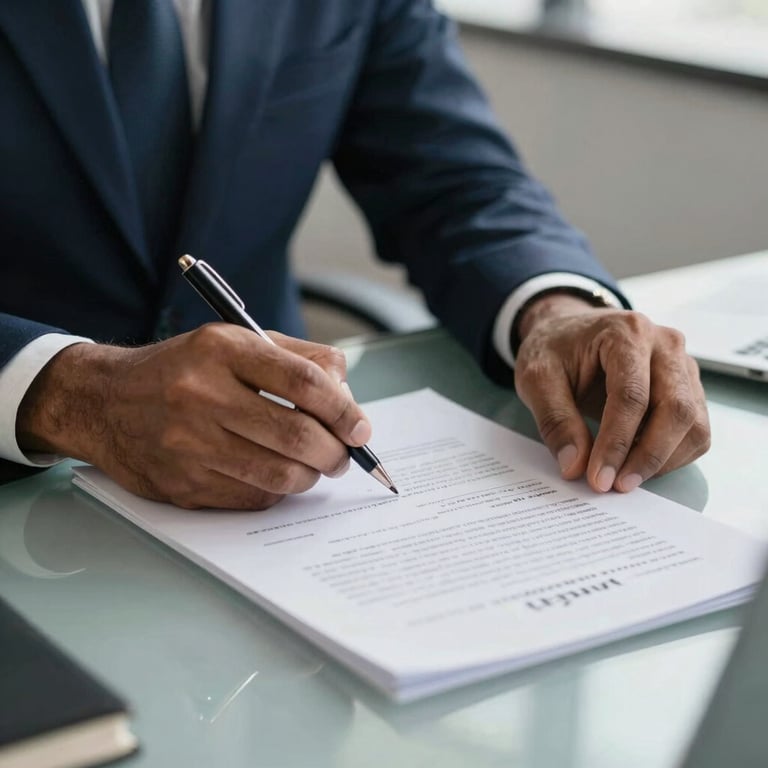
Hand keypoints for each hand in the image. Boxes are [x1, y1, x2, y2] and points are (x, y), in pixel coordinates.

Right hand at [17, 324, 371, 508]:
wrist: (104, 402)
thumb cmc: (183, 370)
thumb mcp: (235, 342)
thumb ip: (298, 359)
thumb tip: (347, 400)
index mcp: (221, 351)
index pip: (303, 382)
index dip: (344, 410)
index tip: (361, 428)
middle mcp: (201, 396)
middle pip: (297, 435)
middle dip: (336, 452)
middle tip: (343, 454)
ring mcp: (188, 445)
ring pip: (280, 476)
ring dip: (312, 475)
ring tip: (314, 465)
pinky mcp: (182, 485)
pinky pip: (254, 499)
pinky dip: (277, 491)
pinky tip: (273, 475)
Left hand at [513, 293, 709, 492]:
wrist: (567, 331)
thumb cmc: (554, 349)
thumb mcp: (536, 378)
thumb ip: (555, 420)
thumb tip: (575, 466)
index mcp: (627, 333)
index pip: (632, 396)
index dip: (617, 443)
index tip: (598, 478)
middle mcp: (665, 345)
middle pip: (675, 409)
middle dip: (647, 456)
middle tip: (616, 486)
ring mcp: (683, 366)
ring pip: (693, 423)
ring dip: (663, 460)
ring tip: (624, 478)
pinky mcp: (688, 387)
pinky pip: (695, 429)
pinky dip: (672, 455)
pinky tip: (638, 464)